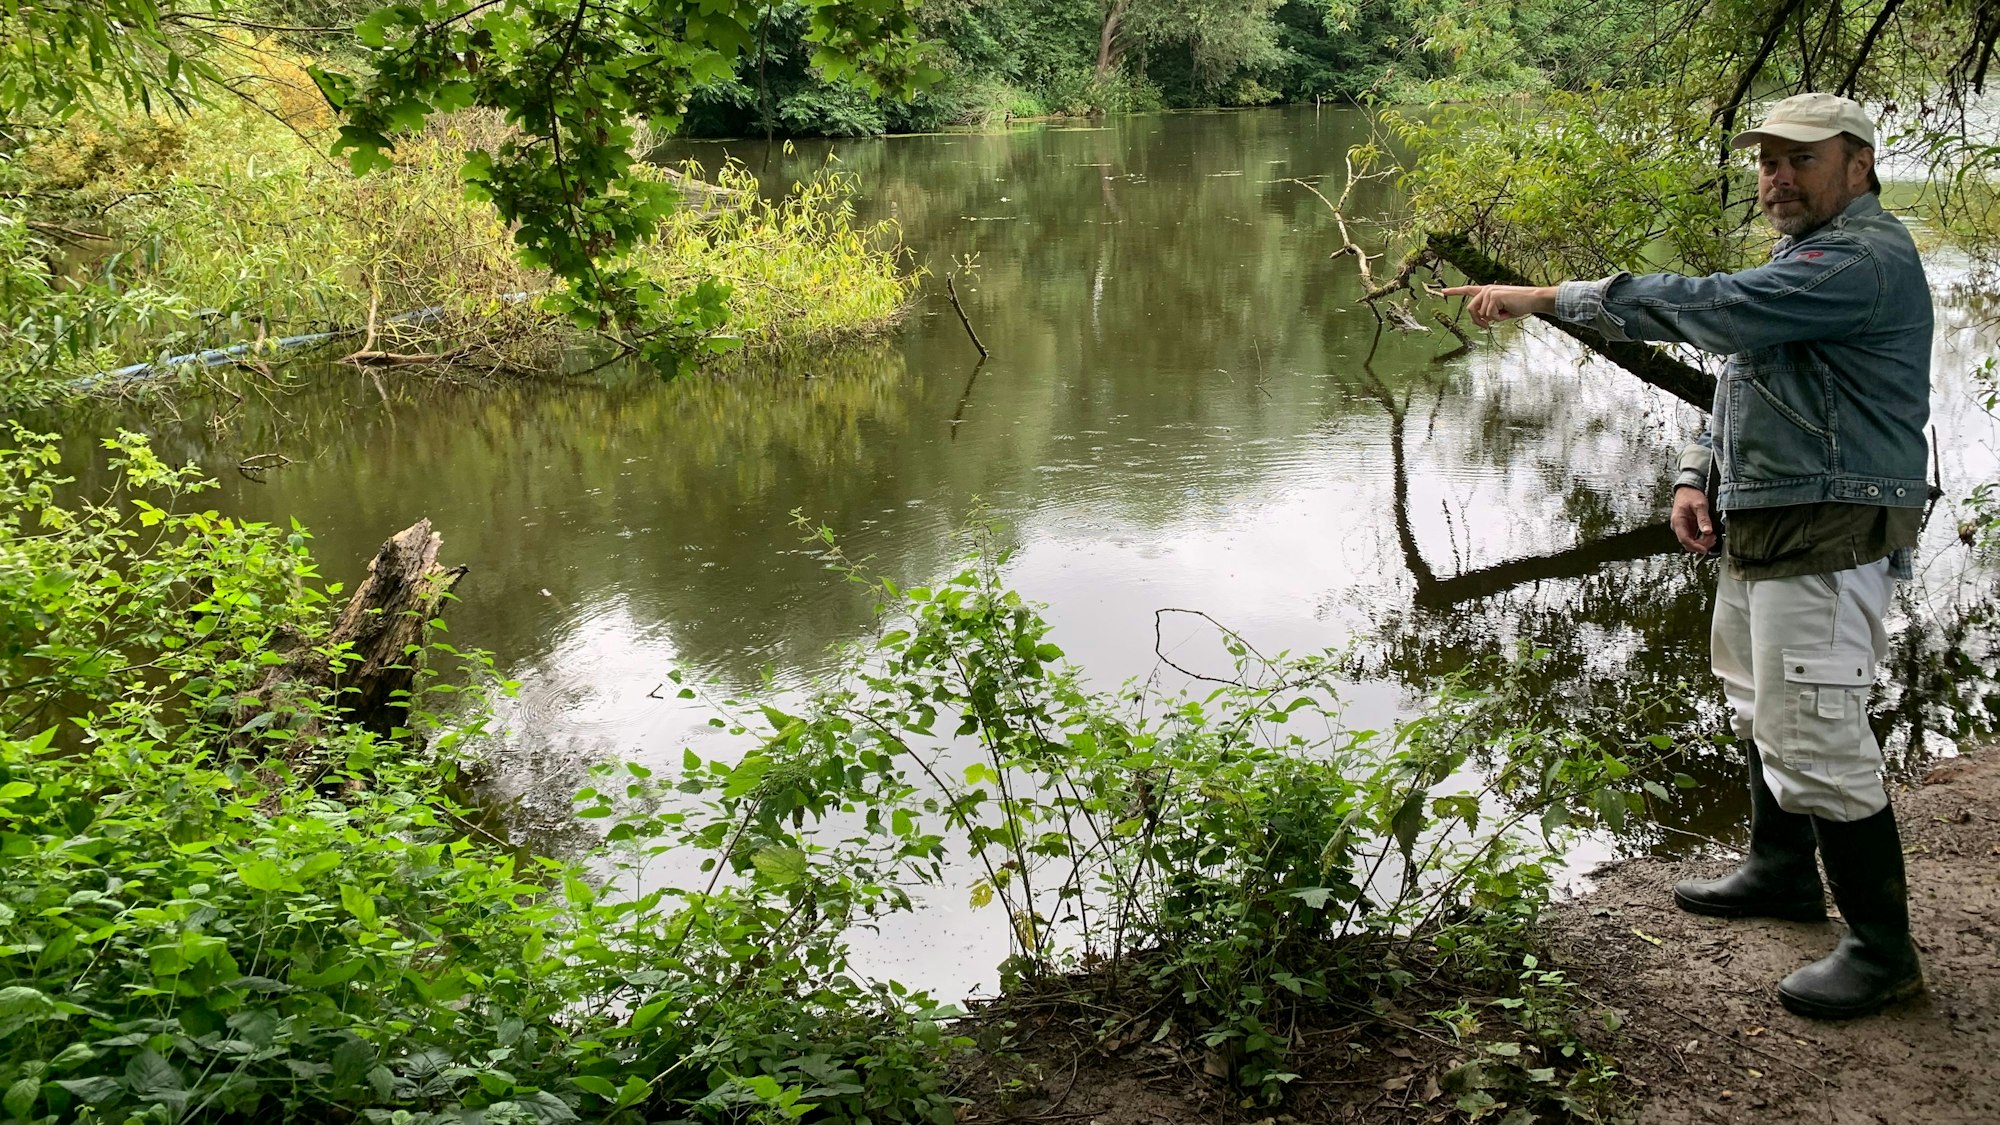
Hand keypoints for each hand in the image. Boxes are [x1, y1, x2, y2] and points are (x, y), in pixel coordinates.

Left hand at [1439, 284, 1556, 328]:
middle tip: (1486, 327)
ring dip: (1494, 318)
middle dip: (1478, 321)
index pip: (1467, 290)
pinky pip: (1490, 315)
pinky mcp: (1493, 296)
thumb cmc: (1519, 305)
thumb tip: (1481, 320)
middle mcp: (1485, 290)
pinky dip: (1499, 317)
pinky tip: (1508, 309)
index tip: (1442, 291)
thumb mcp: (1500, 310)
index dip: (1454, 291)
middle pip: (1471, 310)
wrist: (1532, 299)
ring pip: (1482, 314)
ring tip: (1506, 311)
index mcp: (1486, 291)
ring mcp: (1489, 292)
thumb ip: (1488, 313)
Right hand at [1671, 486, 1717, 553]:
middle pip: (1687, 543)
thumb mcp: (1700, 505)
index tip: (1704, 550)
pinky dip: (1701, 538)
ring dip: (1701, 542)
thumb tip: (1708, 532)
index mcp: (1678, 521)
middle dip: (1700, 544)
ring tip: (1712, 536)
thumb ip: (1703, 519)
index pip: (1684, 539)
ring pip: (1690, 541)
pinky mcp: (1687, 527)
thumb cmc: (1691, 495)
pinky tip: (1709, 535)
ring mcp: (1682, 527)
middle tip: (1713, 539)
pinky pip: (1693, 537)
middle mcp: (1678, 526)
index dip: (1695, 546)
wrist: (1687, 489)